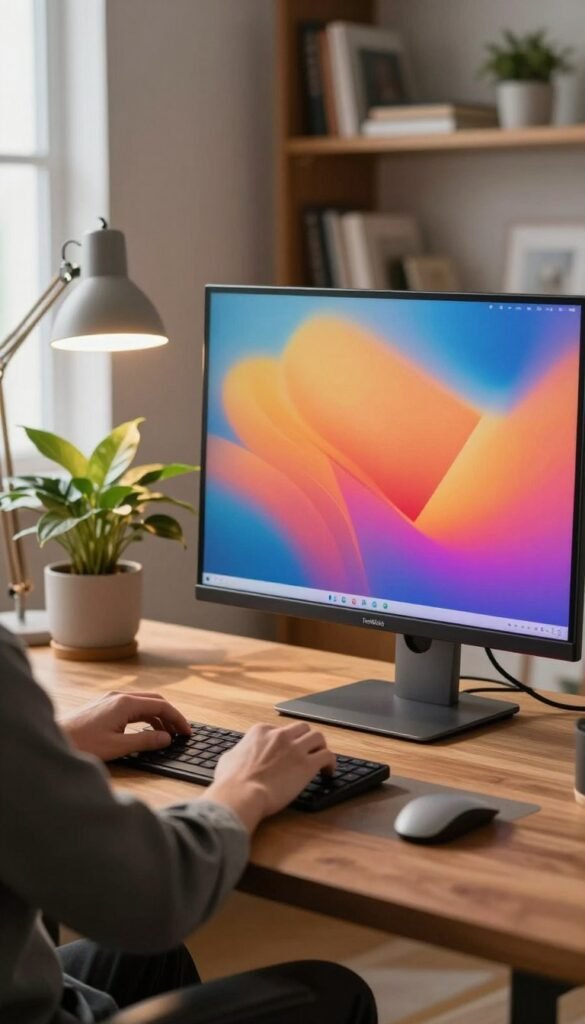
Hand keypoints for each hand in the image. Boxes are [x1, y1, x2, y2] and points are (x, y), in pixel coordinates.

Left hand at [60, 691, 190, 761]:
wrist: (54, 739)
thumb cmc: (82, 744)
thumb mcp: (118, 746)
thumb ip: (145, 741)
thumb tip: (166, 738)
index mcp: (125, 703)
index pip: (161, 705)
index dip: (178, 719)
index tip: (187, 732)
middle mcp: (119, 696)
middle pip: (154, 700)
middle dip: (170, 715)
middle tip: (180, 732)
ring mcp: (110, 700)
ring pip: (143, 703)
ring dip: (157, 716)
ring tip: (166, 734)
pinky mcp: (103, 706)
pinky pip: (131, 707)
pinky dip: (144, 717)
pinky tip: (145, 730)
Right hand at [206, 721, 335, 832]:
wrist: (241, 794)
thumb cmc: (231, 781)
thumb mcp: (229, 758)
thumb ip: (239, 752)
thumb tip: (238, 755)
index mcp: (261, 731)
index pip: (279, 729)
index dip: (284, 742)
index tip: (285, 752)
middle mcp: (280, 735)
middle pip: (302, 729)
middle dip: (305, 739)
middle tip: (307, 751)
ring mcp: (295, 748)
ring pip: (318, 737)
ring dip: (320, 747)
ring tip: (321, 759)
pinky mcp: (307, 765)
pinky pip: (327, 756)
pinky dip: (330, 763)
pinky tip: (328, 772)